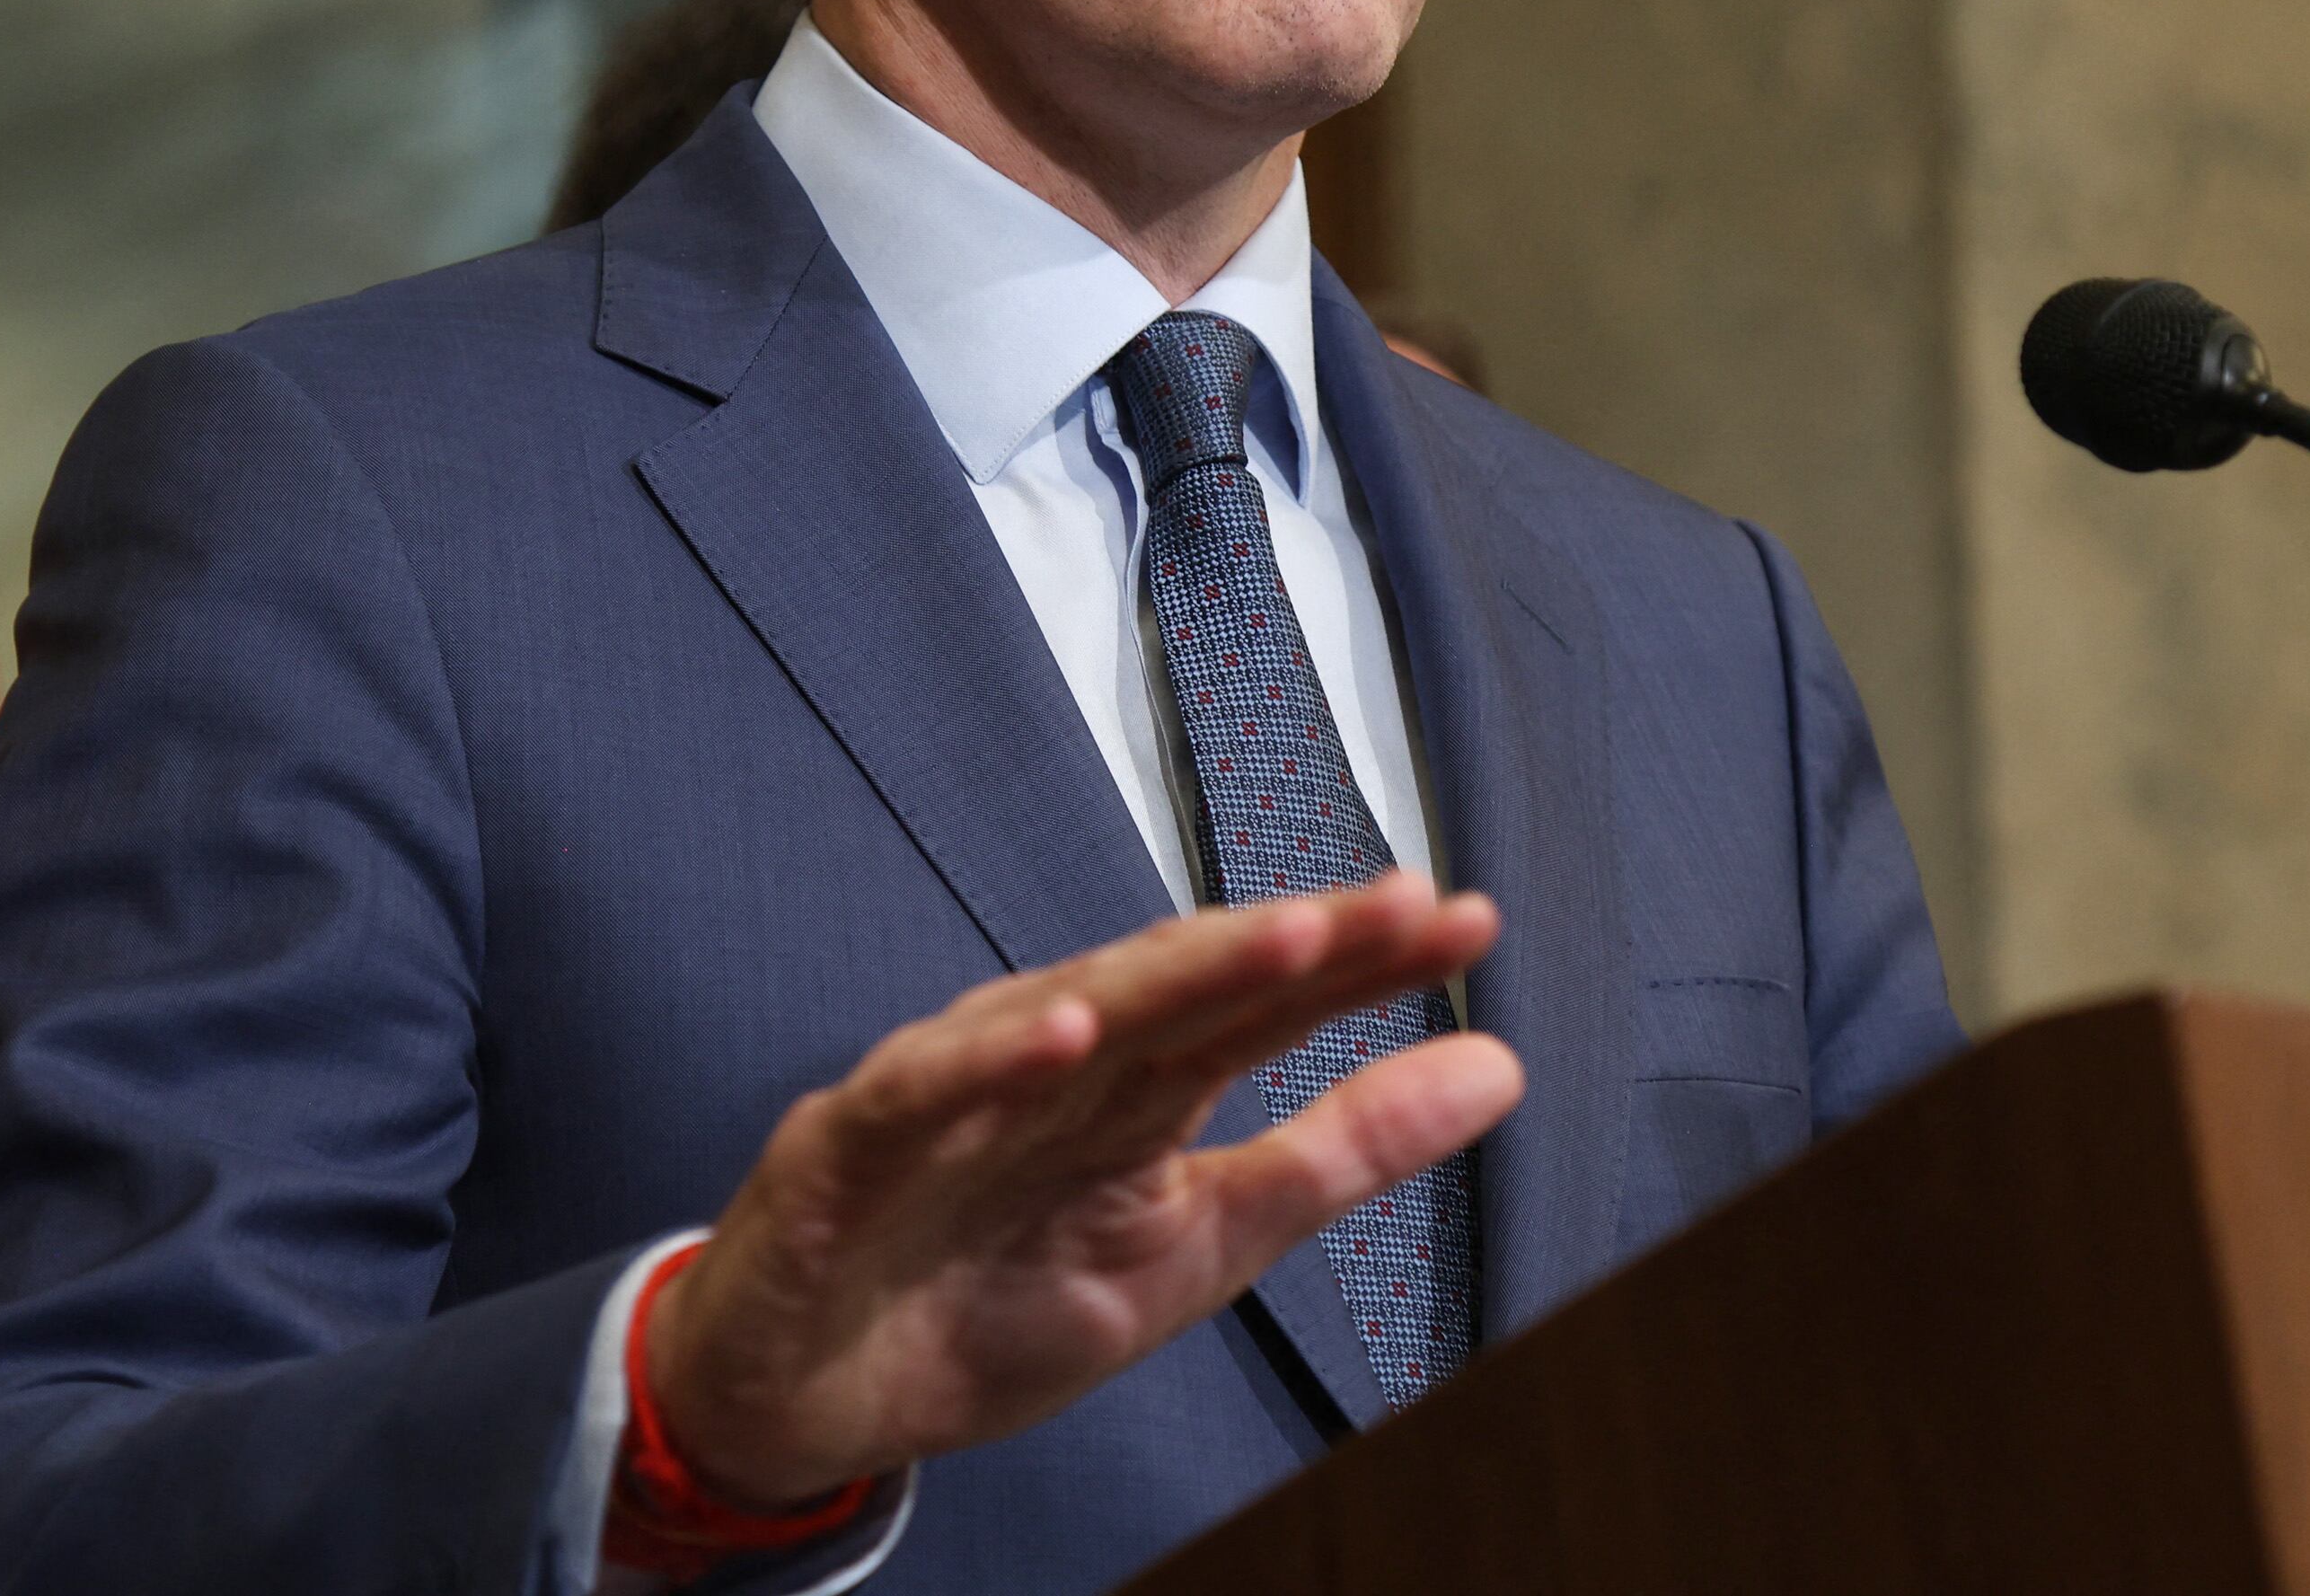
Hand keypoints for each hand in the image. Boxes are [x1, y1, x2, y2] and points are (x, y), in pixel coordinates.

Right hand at [643, 869, 1520, 1505]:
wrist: (812, 1402)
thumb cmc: (989, 1306)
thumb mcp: (1198, 1244)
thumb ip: (1341, 1154)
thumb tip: (1497, 1067)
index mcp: (1135, 1086)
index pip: (1260, 1006)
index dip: (1358, 962)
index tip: (1464, 921)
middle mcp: (1050, 1064)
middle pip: (1180, 985)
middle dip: (1288, 943)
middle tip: (1395, 907)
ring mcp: (951, 1094)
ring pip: (1068, 1011)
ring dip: (1170, 972)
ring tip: (1279, 940)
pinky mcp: (851, 1143)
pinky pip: (925, 1092)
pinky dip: (988, 1062)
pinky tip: (1064, 1036)